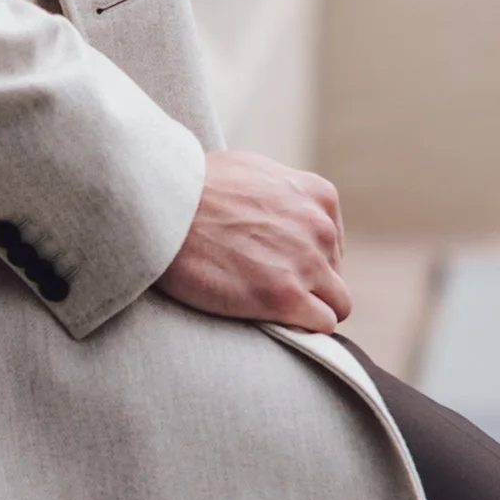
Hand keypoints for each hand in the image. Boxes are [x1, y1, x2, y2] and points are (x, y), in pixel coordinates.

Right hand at [159, 148, 350, 331]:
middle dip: (312, 288)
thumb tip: (280, 207)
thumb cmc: (194, 187)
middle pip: (336, 276)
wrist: (162, 208)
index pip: (333, 244)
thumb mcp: (252, 170)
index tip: (279, 270)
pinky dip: (302, 329)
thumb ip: (280, 192)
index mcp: (317, 196)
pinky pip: (320, 325)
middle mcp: (320, 229)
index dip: (308, 262)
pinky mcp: (284, 297)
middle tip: (272, 294)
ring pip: (337, 305)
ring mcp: (306, 263)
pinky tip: (273, 323)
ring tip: (274, 315)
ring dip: (311, 312)